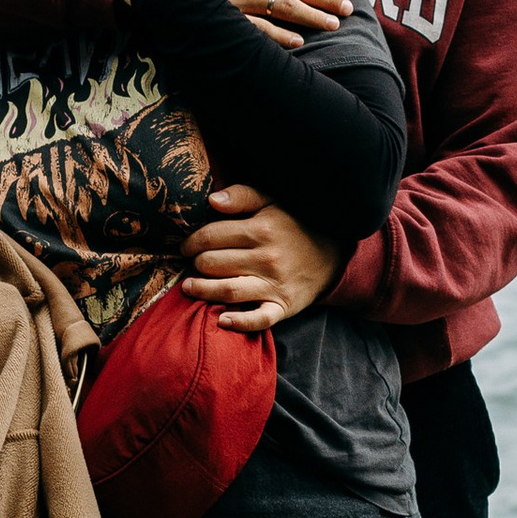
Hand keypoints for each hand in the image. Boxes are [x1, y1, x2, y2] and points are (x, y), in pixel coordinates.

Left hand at [183, 186, 342, 333]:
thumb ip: (241, 195)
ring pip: (228, 290)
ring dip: (202, 290)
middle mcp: (267, 258)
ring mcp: (275, 284)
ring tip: (189, 287)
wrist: (331, 256)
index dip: (191, 242)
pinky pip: (259, 319)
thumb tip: (212, 200)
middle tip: (191, 264)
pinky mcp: (283, 306)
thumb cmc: (292, 228)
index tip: (186, 247)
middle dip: (195, 264)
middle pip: (214, 263)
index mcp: (262, 229)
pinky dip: (240, 322)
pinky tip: (222, 320)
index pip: (211, 236)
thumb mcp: (271, 203)